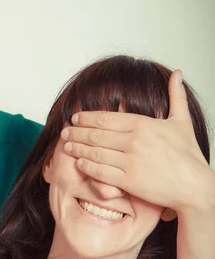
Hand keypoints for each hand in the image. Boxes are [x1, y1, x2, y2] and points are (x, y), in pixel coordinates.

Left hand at [60, 70, 212, 212]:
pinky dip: (87, 167)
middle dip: (76, 133)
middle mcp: (134, 141)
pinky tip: (79, 164)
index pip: (106, 118)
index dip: (87, 118)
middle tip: (64, 132)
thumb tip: (177, 73)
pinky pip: (101, 172)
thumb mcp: (182, 121)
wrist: (195, 186)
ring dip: (77, 149)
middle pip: (96, 135)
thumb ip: (176, 96)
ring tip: (66, 147)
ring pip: (95, 153)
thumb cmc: (189, 156)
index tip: (75, 118)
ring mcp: (131, 161)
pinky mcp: (129, 181)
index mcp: (143, 124)